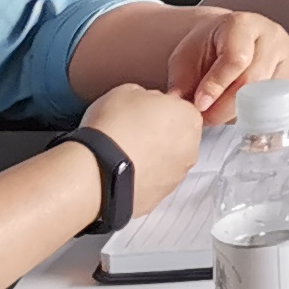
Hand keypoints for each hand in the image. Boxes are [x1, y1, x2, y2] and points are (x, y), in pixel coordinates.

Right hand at [84, 80, 210, 196]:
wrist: (97, 171)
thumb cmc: (114, 127)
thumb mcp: (128, 91)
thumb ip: (148, 96)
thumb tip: (148, 104)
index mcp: (190, 117)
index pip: (181, 109)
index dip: (159, 110)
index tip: (142, 113)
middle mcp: (191, 148)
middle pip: (178, 136)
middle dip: (160, 135)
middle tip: (132, 133)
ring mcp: (177, 176)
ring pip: (168, 162)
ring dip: (152, 158)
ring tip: (124, 155)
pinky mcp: (160, 197)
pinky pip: (153, 182)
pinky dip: (142, 177)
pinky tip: (122, 172)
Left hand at [164, 9, 288, 118]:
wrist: (226, 39)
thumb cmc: (207, 48)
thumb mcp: (185, 58)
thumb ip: (182, 81)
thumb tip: (180, 106)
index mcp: (243, 24)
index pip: (236, 59)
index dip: (216, 85)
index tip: (200, 104)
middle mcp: (272, 35)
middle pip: (254, 80)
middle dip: (225, 106)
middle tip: (206, 118)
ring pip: (269, 95)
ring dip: (241, 112)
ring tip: (221, 112)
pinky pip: (282, 102)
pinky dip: (260, 113)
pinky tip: (243, 109)